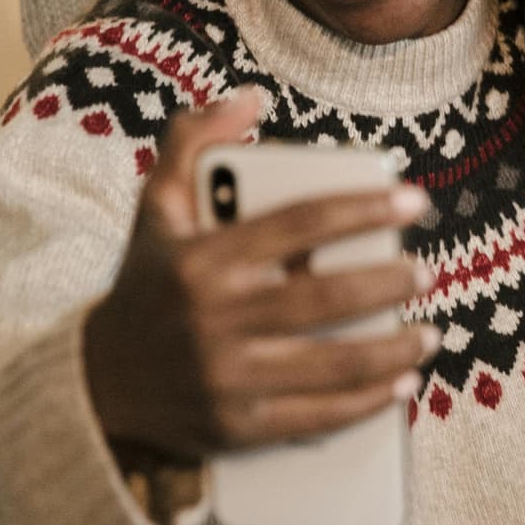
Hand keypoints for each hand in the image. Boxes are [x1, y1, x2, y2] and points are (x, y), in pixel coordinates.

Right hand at [84, 89, 437, 460]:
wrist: (95, 382)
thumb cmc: (148, 283)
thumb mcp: (157, 207)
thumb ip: (193, 140)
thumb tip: (250, 96)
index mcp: (204, 258)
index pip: (300, 223)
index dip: (364, 208)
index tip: (414, 201)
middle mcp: (215, 318)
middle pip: (325, 297)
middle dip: (388, 282)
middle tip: (425, 270)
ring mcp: (226, 378)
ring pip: (332, 363)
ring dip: (393, 349)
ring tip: (429, 333)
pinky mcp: (236, 429)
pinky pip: (317, 418)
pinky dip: (367, 403)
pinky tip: (403, 386)